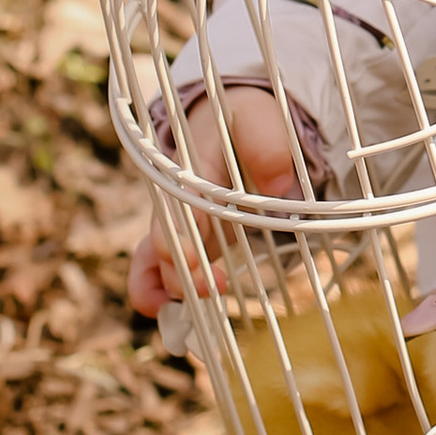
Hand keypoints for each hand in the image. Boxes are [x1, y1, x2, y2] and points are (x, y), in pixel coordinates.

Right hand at [129, 85, 300, 315]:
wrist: (235, 124)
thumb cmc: (245, 122)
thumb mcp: (259, 118)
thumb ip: (267, 142)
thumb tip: (277, 183)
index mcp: (190, 165)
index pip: (180, 202)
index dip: (183, 232)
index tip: (192, 258)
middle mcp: (176, 199)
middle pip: (166, 238)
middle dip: (179, 268)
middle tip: (206, 287)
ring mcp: (179, 223)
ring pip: (157, 259)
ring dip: (169, 286)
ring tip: (181, 314)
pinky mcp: (189, 243)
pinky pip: (164, 269)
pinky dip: (161, 292)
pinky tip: (170, 316)